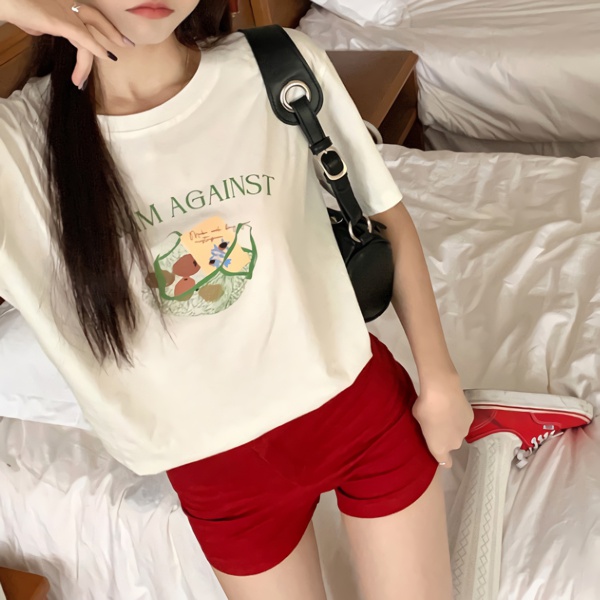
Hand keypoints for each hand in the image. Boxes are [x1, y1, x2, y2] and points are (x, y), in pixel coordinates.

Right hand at [1, 0, 131, 87]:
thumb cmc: (13, 5)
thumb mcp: (31, 19)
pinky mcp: (60, 22)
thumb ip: (41, 25)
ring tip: (80, 82)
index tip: (115, 36)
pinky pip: (83, 38)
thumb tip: (41, 31)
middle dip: (112, 32)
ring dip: (86, 63)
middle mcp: (67, 4)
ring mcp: (65, 11)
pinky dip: (95, 48)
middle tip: (127, 44)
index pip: (86, 14)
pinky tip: (106, 57)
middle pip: (95, 18)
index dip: (101, 25)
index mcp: (62, 3)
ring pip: (86, 37)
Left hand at [412, 374, 473, 468]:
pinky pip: (463, 421)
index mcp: (439, 447)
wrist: (443, 391)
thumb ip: (426, 427)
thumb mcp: (419, 420)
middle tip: (437, 422)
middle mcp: (454, 444)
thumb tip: (431, 424)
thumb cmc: (425, 407)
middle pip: (450, 444)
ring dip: (453, 425)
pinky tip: (453, 404)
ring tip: (445, 411)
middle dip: (445, 436)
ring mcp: (464, 432)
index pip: (444, 462)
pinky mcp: (470, 419)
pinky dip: (459, 415)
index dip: (444, 461)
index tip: (442, 458)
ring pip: (458, 432)